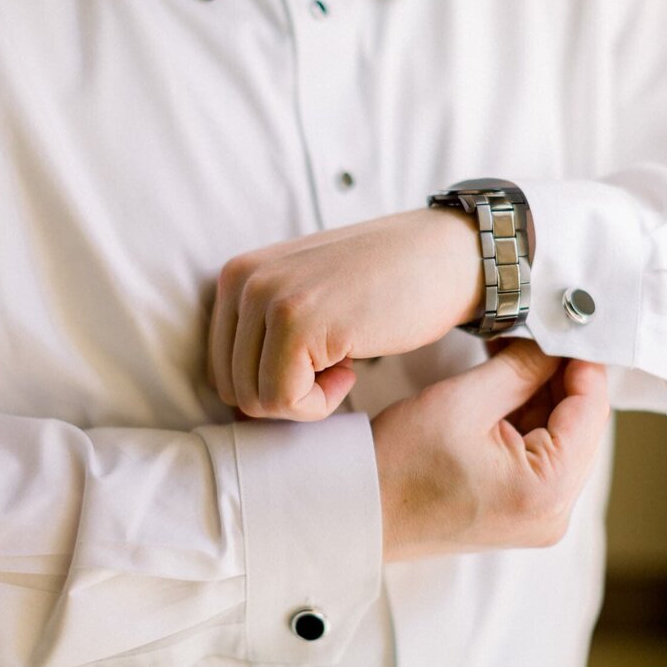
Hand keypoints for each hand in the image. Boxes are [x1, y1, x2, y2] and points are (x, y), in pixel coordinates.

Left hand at [208, 208, 483, 420]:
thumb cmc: (386, 284)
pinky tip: (353, 369)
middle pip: (232, 387)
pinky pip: (284, 400)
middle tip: (334, 367)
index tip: (318, 363)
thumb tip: (237, 409)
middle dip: (286, 395)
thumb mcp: (307, 297)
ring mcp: (268, 299)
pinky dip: (321, 404)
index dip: (272, 384)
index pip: (221, 368)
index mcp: (237, 275)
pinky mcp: (297, 323)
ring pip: (255, 399)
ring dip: (306, 400)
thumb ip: (265, 335)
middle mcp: (243, 281)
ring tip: (344, 363)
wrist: (445, 257)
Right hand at [372, 339, 609, 561]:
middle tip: (539, 331)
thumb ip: (522, 368)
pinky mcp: (521, 513)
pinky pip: (542, 456)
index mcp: (546, 490)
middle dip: (560, 376)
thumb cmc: (398, 464)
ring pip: (562, 438)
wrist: (357, 511)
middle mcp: (554, 513)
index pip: (591, 411)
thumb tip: (556, 342)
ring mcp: (539, 517)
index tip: (570, 323)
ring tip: (515, 353)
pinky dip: (528, 419)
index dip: (582, 361)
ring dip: (543, 395)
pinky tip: (507, 385)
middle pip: (581, 426)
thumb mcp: (463, 401)